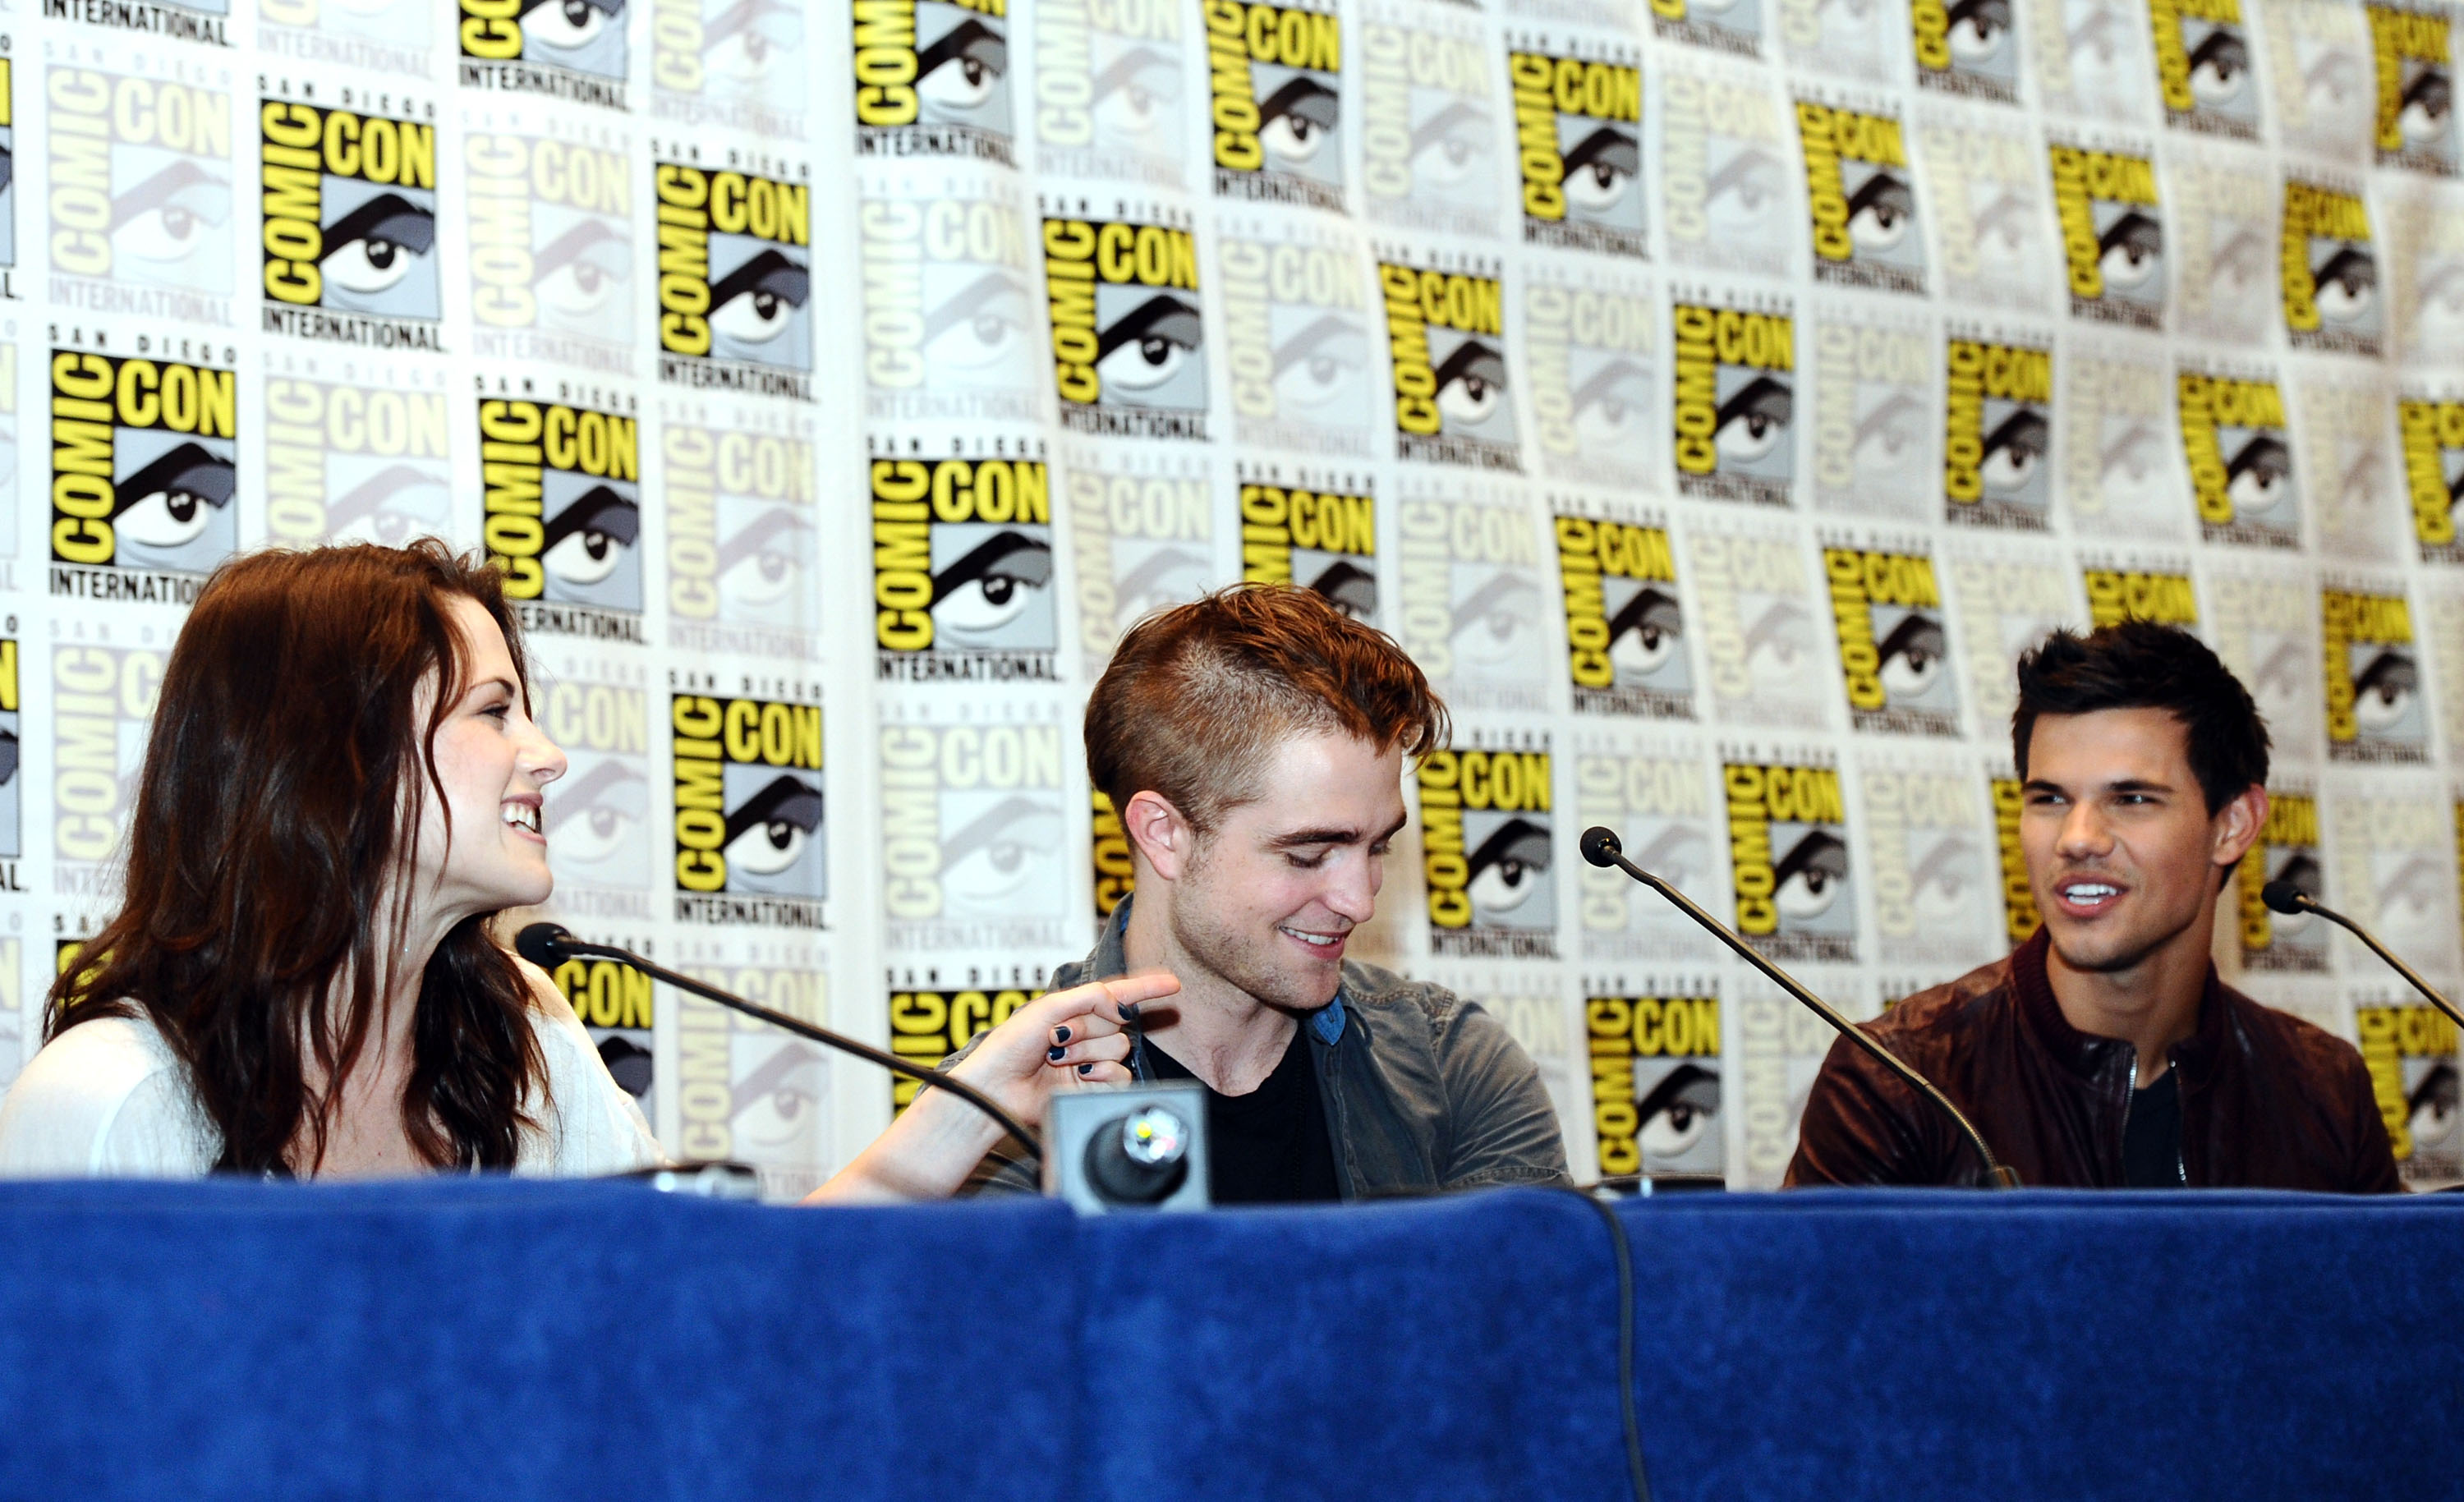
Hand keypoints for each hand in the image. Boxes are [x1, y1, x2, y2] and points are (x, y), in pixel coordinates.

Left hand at [944, 970, 1179, 1128]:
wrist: (996, 1088)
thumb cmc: (1010, 1045)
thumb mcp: (1048, 1008)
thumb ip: (1090, 998)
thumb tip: (1122, 1008)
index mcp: (1075, 1009)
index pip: (1119, 994)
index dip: (1147, 988)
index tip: (1173, 983)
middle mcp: (1086, 1033)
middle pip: (1119, 1022)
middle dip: (1089, 1027)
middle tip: (1057, 1037)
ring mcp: (1091, 1060)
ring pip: (1119, 1048)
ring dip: (1088, 1051)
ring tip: (1057, 1059)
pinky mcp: (1092, 1087)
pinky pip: (1120, 1076)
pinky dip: (1101, 1073)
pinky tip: (1079, 1076)